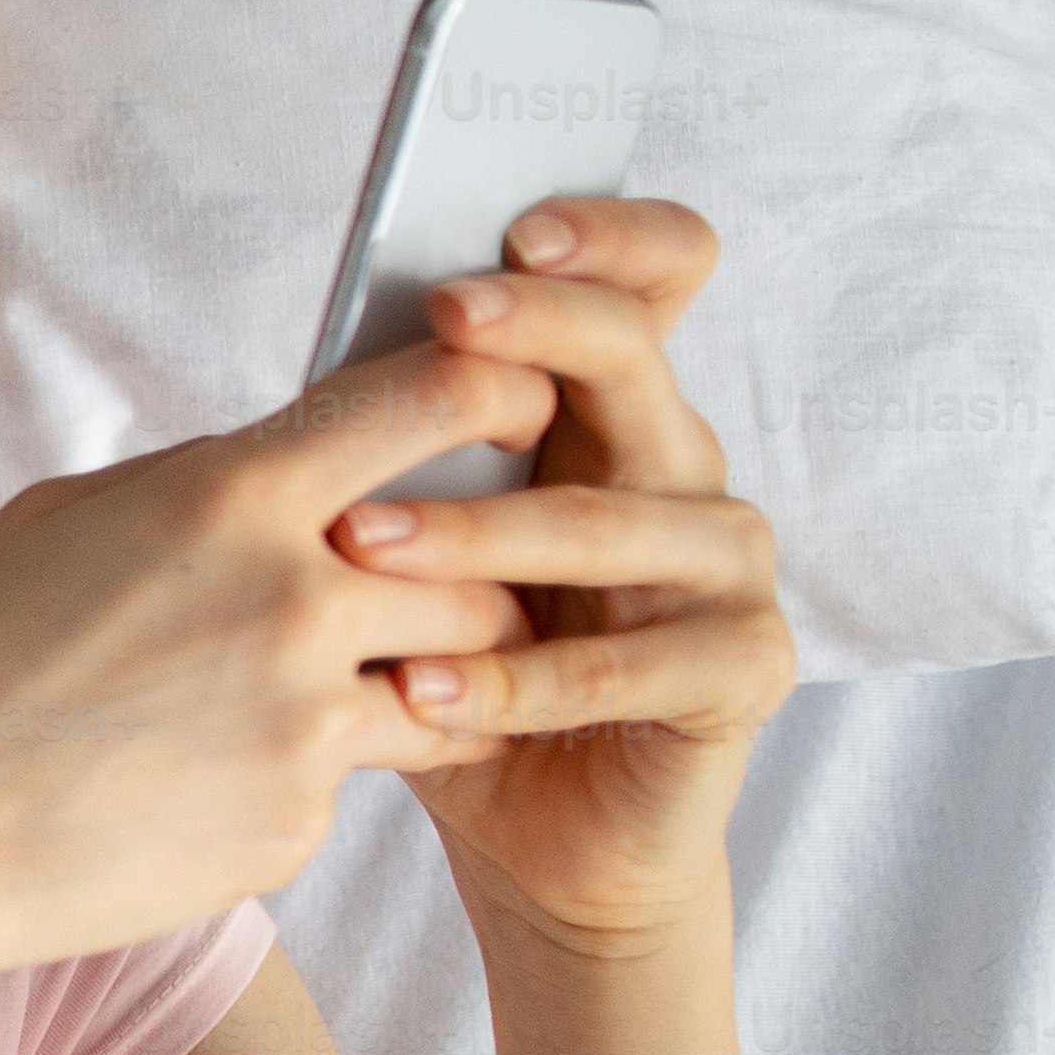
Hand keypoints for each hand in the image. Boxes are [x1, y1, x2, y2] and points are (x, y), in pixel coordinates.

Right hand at [0, 337, 549, 981]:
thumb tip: (297, 462)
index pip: (440, 401)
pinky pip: (357, 783)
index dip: (505, 396)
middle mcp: (296, 601)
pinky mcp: (297, 825)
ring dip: (434, 684)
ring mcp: (307, 725)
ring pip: (463, 687)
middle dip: (479, 583)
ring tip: (354, 691)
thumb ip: (205, 482)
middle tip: (432, 598)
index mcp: (236, 497)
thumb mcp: (66, 517)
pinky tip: (216, 777)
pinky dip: (312, 775)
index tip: (516, 414)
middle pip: (490, 569)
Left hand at [328, 196, 794, 949]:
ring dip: (480, 532)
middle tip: (444, 320)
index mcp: (614, 410)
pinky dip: (515, 681)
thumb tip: (312, 369)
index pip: (655, 279)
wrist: (534, 831)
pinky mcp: (741, 672)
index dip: (609, 238)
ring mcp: (728, 568)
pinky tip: (420, 688)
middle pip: (638, 359)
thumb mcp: (413, 541)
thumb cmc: (456, 659)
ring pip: (615, 520)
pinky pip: (630, 666)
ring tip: (357, 545)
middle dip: (539, 329)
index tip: (514, 223)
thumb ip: (398, 448)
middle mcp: (685, 466)